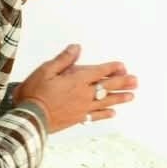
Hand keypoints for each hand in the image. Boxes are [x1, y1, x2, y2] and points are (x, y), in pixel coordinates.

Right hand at [12, 44, 137, 133]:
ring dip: (119, 98)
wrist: (30, 117)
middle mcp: (83, 94)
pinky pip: (96, 116)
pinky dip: (105, 113)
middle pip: (107, 87)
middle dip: (122, 82)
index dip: (111, 68)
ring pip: (105, 102)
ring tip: (131, 96)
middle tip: (136, 81)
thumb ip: (64, 60)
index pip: (99, 72)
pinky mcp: (77, 119)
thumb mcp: (46, 70)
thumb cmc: (35, 92)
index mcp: (76, 80)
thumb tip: (77, 48)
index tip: (122, 66)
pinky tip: (113, 113)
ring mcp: (82, 108)